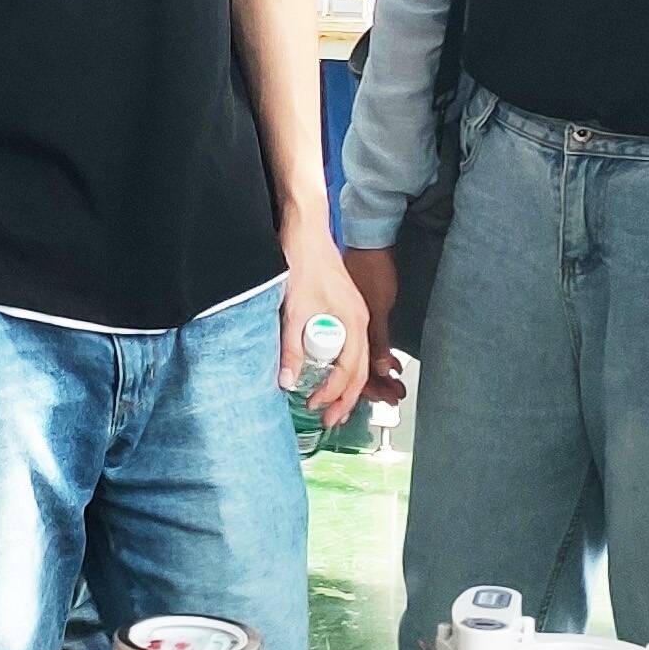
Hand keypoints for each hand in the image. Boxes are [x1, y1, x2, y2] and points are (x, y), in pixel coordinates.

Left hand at [282, 232, 404, 425]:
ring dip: (345, 384)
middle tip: (330, 420)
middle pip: (359, 369)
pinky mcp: (344, 306)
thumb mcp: (293, 309)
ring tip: (333, 405)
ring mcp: (354, 312)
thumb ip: (292, 346)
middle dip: (346, 398)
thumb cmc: (303, 261)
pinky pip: (349, 344)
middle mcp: (359, 319)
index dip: (334, 394)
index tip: (316, 407)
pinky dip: (341, 364)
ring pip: (356, 358)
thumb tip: (288, 381)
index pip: (349, 371)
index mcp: (354, 321)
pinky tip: (329, 371)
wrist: (305, 229)